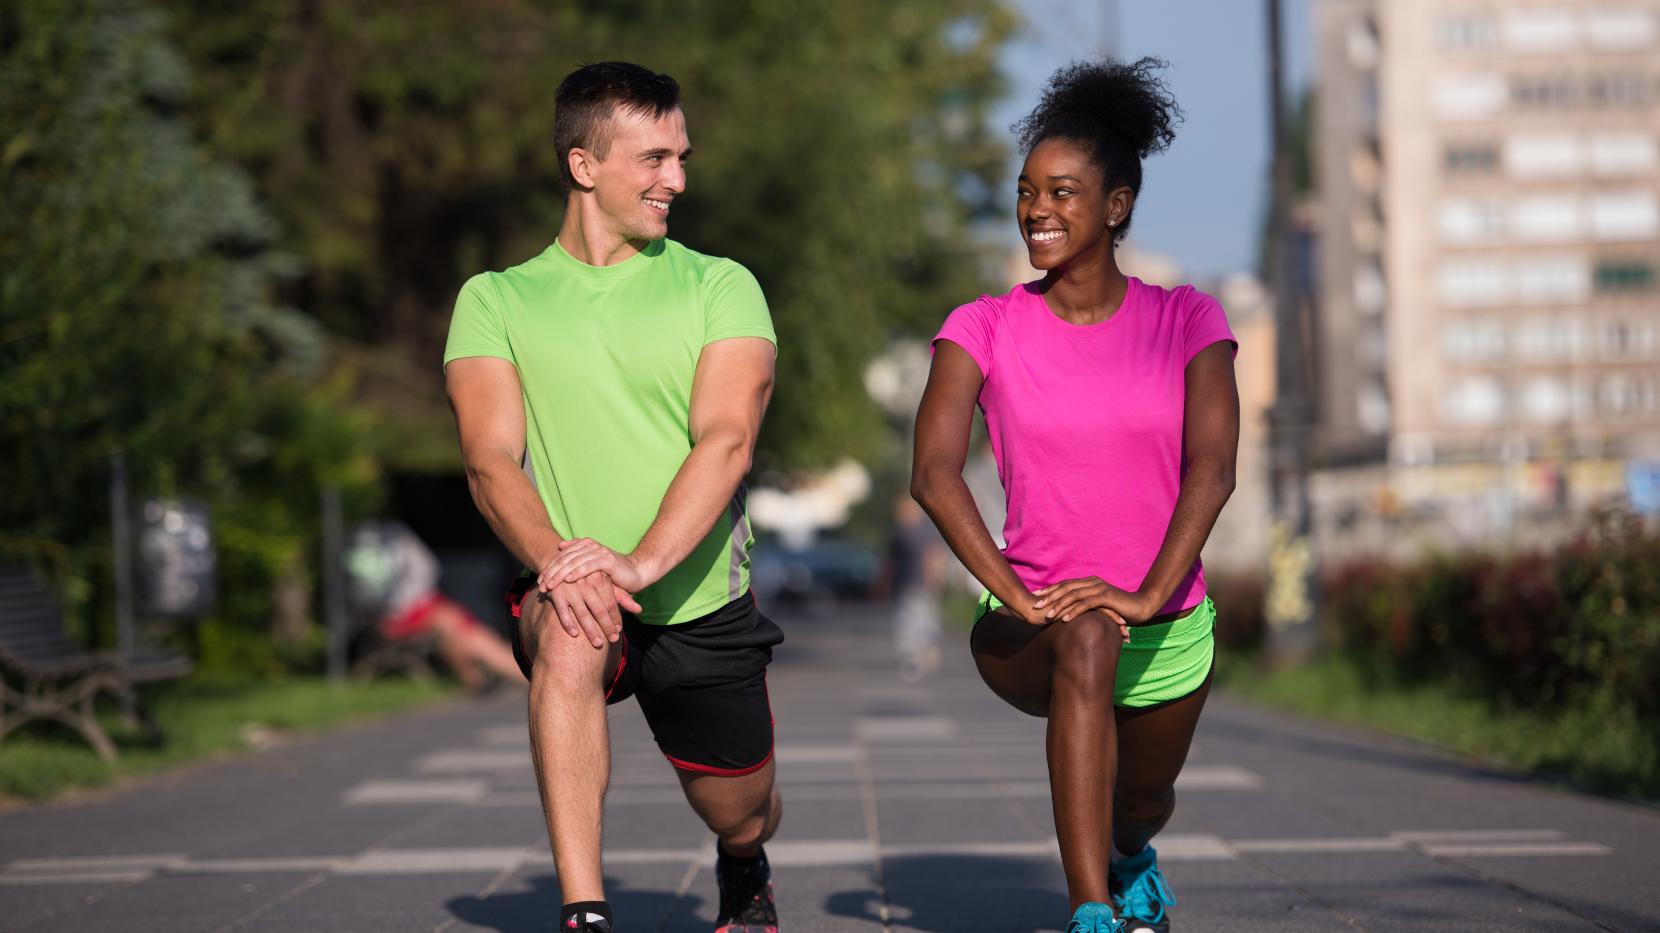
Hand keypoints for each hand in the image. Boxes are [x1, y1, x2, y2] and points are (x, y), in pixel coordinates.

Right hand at [540, 569, 641, 647]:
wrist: (559, 561)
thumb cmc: (587, 575)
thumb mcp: (605, 581)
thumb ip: (622, 596)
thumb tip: (639, 609)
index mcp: (599, 577)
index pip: (610, 602)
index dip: (616, 617)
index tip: (619, 630)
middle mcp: (585, 582)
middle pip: (599, 610)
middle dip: (607, 627)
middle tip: (613, 640)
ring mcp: (570, 588)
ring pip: (582, 613)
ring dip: (590, 630)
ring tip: (598, 643)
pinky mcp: (556, 593)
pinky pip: (562, 611)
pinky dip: (568, 623)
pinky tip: (576, 634)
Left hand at [541, 538, 658, 595]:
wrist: (637, 573)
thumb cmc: (613, 573)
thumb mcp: (592, 567)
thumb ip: (576, 557)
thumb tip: (559, 545)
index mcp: (585, 545)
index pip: (562, 555)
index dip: (549, 568)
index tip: (539, 581)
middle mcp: (591, 545)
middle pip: (565, 558)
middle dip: (551, 572)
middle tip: (541, 585)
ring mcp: (599, 551)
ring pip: (574, 562)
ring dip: (560, 574)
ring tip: (550, 585)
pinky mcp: (607, 560)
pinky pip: (588, 566)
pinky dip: (577, 573)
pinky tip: (568, 580)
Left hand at [1032, 576, 1147, 638]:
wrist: (1140, 607)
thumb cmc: (1119, 609)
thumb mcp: (1099, 606)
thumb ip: (1086, 605)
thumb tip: (1070, 611)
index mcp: (1089, 582)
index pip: (1065, 585)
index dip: (1050, 590)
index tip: (1036, 597)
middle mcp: (1092, 582)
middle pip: (1066, 588)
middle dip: (1049, 596)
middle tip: (1035, 605)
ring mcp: (1099, 588)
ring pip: (1074, 595)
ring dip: (1059, 605)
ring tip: (1047, 615)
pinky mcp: (1106, 596)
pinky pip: (1086, 604)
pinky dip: (1074, 611)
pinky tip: (1065, 619)